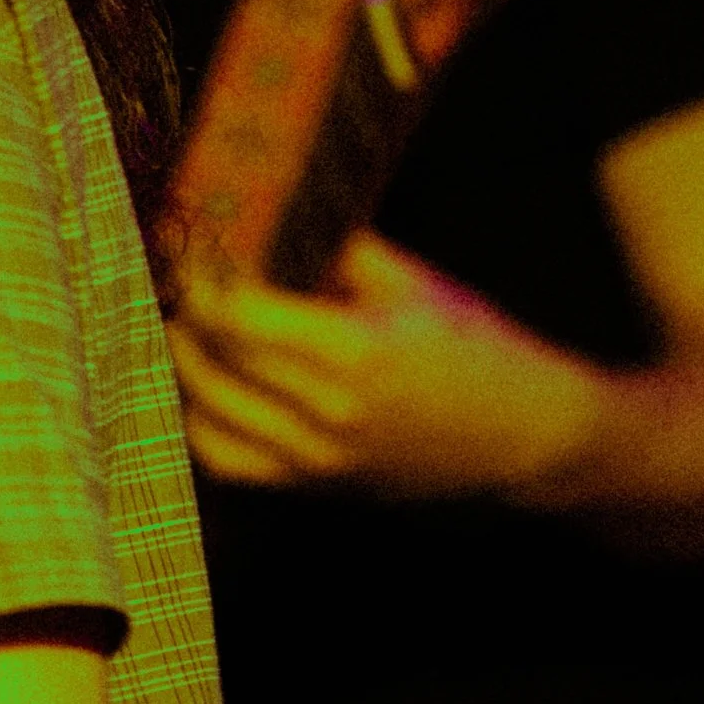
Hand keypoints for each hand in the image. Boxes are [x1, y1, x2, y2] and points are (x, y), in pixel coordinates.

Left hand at [166, 231, 600, 498]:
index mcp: (358, 351)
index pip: (241, 317)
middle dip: (186, 314)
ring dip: (184, 364)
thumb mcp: (413, 283)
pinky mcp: (315, 485)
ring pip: (208, 413)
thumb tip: (262, 218)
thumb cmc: (473, 347)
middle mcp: (331, 412)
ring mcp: (319, 458)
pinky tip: (203, 384)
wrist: (526, 436)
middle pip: (216, 361)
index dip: (203, 282)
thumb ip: (336, 248)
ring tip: (183, 324)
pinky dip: (200, 422)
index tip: (189, 252)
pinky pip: (227, 462)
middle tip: (177, 280)